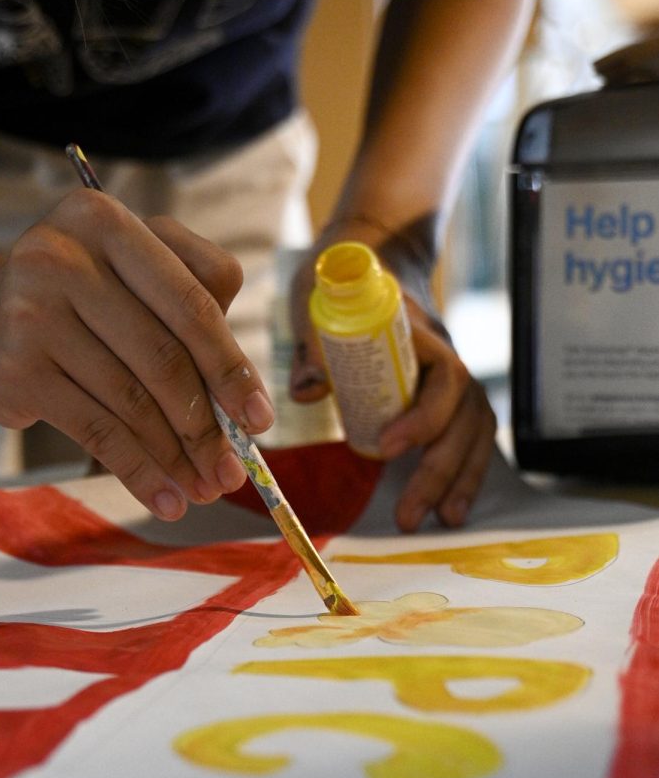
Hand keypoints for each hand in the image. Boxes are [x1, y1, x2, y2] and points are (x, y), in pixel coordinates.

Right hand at [0, 188, 273, 520]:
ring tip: (205, 488)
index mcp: (106, 219)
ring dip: (177, 455)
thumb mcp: (129, 273)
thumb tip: (245, 402)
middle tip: (233, 469)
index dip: (231, 365)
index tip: (261, 417)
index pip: (191, 300)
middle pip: (163, 355)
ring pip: (132, 399)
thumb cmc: (73, 298)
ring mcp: (32, 312)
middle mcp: (63, 256)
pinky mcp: (15, 367)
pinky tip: (165, 497)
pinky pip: (96, 429)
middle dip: (207, 422)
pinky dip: (138, 470)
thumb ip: (192, 306)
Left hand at [288, 219, 495, 531]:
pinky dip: (463, 473)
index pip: (442, 375)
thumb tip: (304, 393)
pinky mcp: (447, 398)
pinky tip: (450, 508)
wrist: (376, 257)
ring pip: (474, 430)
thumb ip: (310, 344)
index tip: (387, 445)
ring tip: (442, 520)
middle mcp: (444, 356)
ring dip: (460, 478)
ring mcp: (450, 379)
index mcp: (417, 333)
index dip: (423, 415)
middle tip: (408, 514)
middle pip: (464, 416)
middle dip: (439, 469)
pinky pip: (469, 437)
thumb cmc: (339, 285)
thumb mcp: (314, 302)